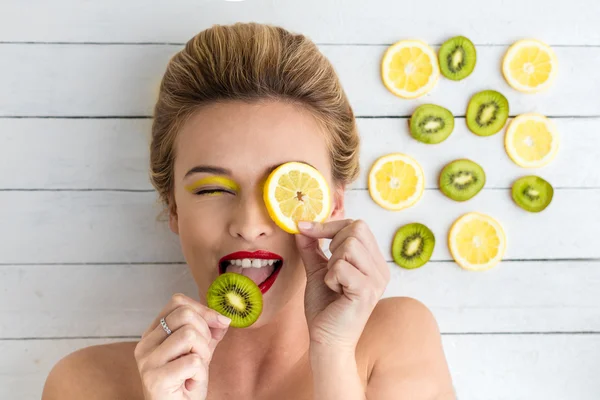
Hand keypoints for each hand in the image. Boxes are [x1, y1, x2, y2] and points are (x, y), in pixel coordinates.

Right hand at [134, 294, 230, 399]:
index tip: (219, 323)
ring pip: (189, 334)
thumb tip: (223, 317)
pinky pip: (193, 361)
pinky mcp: (155, 379)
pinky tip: (190, 382)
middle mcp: (145, 344)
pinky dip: (201, 373)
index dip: (203, 309)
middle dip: (205, 333)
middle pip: (184, 314)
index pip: (177, 302)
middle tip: (201, 356)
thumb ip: (209, 331)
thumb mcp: (199, 352)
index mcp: (153, 334)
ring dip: (203, 353)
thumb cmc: (185, 386)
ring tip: (195, 370)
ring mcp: (148, 362)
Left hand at [295, 219, 390, 350]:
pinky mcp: (366, 291)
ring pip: (349, 246)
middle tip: (330, 269)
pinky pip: (341, 267)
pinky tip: (335, 292)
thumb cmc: (325, 308)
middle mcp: (380, 269)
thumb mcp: (317, 270)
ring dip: (331, 263)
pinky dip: (330, 278)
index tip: (304, 228)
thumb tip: (301, 226)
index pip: (357, 225)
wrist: (327, 340)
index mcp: (373, 261)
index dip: (329, 225)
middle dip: (333, 244)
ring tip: (333, 282)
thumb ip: (312, 248)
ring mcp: (376, 280)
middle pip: (356, 229)